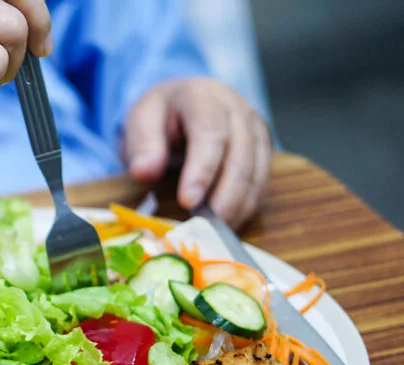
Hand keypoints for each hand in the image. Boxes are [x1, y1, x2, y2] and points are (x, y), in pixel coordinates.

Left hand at [122, 78, 273, 227]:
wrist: (183, 99)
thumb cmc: (161, 114)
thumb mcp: (141, 120)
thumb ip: (142, 145)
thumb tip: (143, 172)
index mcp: (203, 96)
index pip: (210, 132)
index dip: (202, 170)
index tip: (188, 201)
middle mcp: (236, 109)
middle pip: (241, 154)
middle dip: (226, 194)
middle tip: (206, 225)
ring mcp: (255, 128)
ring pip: (257, 169)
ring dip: (239, 203)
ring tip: (216, 229)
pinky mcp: (263, 147)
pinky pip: (263, 178)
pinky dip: (248, 203)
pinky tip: (229, 221)